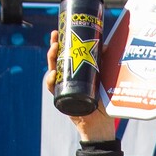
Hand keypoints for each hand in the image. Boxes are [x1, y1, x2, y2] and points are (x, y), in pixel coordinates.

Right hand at [45, 28, 116, 142]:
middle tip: (55, 35)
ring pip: (52, 72)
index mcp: (74, 73)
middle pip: (56, 60)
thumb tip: (104, 44)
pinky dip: (51, 82)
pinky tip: (52, 74)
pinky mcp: (62, 100)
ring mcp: (63, 89)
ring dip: (51, 60)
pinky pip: (53, 90)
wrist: (102, 125)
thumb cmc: (104, 102)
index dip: (60, 42)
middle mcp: (66, 80)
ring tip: (54, 49)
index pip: (64, 55)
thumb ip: (104, 63)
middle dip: (54, 47)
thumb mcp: (105, 79)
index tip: (60, 29)